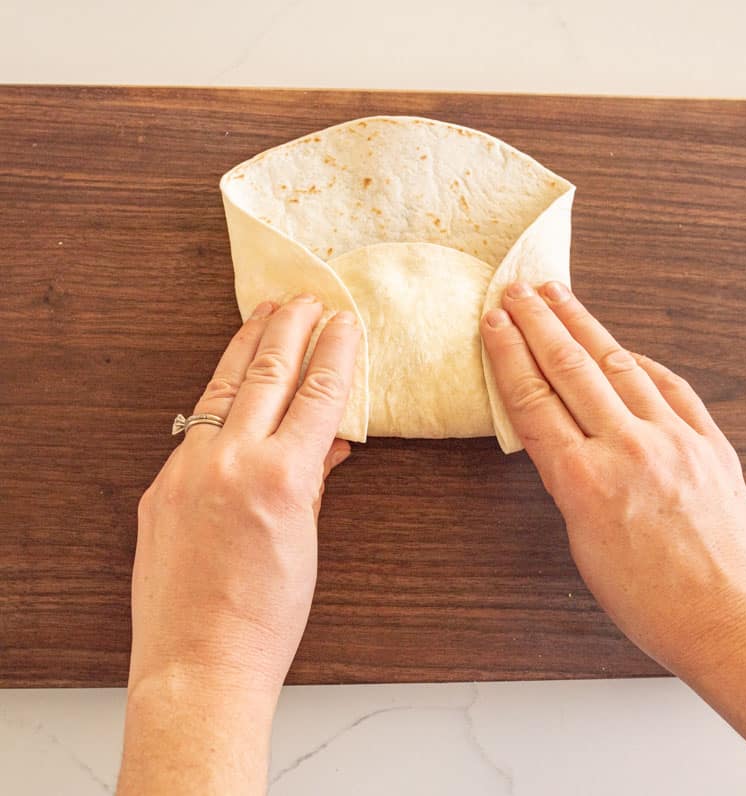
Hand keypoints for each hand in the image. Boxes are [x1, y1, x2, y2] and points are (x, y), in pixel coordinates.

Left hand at [130, 296, 359, 699]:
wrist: (199, 663)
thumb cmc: (265, 617)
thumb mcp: (305, 542)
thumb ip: (314, 482)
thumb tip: (329, 446)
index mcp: (280, 479)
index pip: (318, 397)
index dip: (337, 354)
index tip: (346, 322)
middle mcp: (230, 462)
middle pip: (268, 375)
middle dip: (291, 329)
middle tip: (307, 298)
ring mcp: (188, 470)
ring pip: (223, 388)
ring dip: (248, 346)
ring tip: (266, 313)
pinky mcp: (161, 485)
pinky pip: (197, 426)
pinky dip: (221, 396)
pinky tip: (233, 379)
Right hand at [481, 281, 745, 675]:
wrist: (731, 618)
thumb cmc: (651, 600)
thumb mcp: (583, 544)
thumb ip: (569, 482)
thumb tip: (564, 442)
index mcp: (583, 481)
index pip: (533, 399)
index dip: (509, 354)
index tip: (495, 321)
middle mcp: (626, 448)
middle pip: (569, 367)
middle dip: (539, 321)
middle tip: (518, 288)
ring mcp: (673, 439)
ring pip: (618, 364)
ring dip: (584, 325)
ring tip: (560, 295)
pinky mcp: (709, 441)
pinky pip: (670, 386)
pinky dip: (642, 362)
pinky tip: (624, 347)